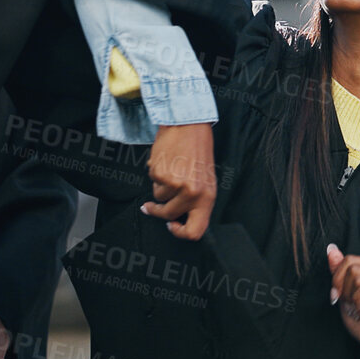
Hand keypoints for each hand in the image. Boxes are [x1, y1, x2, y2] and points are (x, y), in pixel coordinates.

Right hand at [142, 122, 216, 239]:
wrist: (188, 126)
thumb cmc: (198, 151)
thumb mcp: (205, 180)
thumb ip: (196, 202)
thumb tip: (178, 220)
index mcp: (207, 197)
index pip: (195, 231)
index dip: (180, 233)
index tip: (172, 225)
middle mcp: (192, 193)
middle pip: (169, 215)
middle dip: (158, 210)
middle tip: (152, 206)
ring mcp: (175, 184)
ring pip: (159, 198)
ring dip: (160, 187)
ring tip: (171, 170)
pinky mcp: (160, 174)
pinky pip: (152, 182)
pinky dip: (155, 174)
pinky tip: (165, 162)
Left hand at [328, 244, 359, 358]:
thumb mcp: (346, 294)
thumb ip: (340, 272)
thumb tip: (331, 250)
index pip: (350, 259)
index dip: (337, 278)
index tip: (337, 295)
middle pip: (352, 266)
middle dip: (343, 288)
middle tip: (350, 304)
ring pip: (358, 276)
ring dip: (351, 296)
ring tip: (358, 308)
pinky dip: (358, 301)